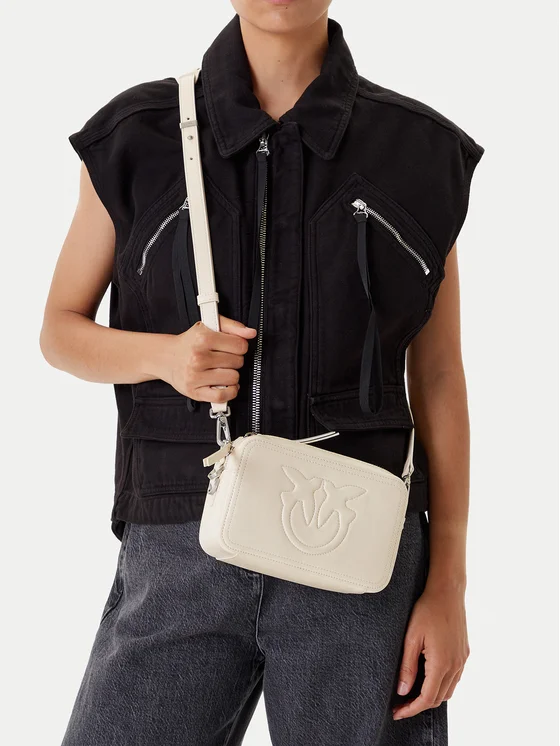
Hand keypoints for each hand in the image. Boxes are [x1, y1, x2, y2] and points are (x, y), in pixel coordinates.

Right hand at [159, 316, 256, 401]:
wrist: (167, 357)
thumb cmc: (189, 343)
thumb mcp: (209, 326)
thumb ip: (232, 326)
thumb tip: (251, 333)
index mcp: (203, 338)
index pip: (240, 345)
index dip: (240, 346)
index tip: (233, 347)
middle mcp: (198, 357)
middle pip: (238, 362)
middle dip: (234, 360)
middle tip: (223, 358)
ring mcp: (196, 376)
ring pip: (233, 378)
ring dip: (231, 375)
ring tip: (221, 370)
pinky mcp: (195, 391)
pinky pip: (223, 396)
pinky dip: (229, 391)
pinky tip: (225, 384)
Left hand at [392, 583, 469, 719]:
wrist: (447, 592)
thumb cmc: (427, 610)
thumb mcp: (411, 638)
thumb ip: (407, 666)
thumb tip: (403, 691)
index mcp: (442, 663)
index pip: (426, 699)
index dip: (411, 709)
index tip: (397, 713)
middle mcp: (455, 665)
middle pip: (438, 698)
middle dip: (419, 705)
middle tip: (400, 704)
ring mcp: (462, 660)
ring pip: (447, 690)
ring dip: (431, 696)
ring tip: (412, 693)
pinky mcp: (464, 653)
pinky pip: (454, 678)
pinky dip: (441, 685)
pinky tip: (428, 678)